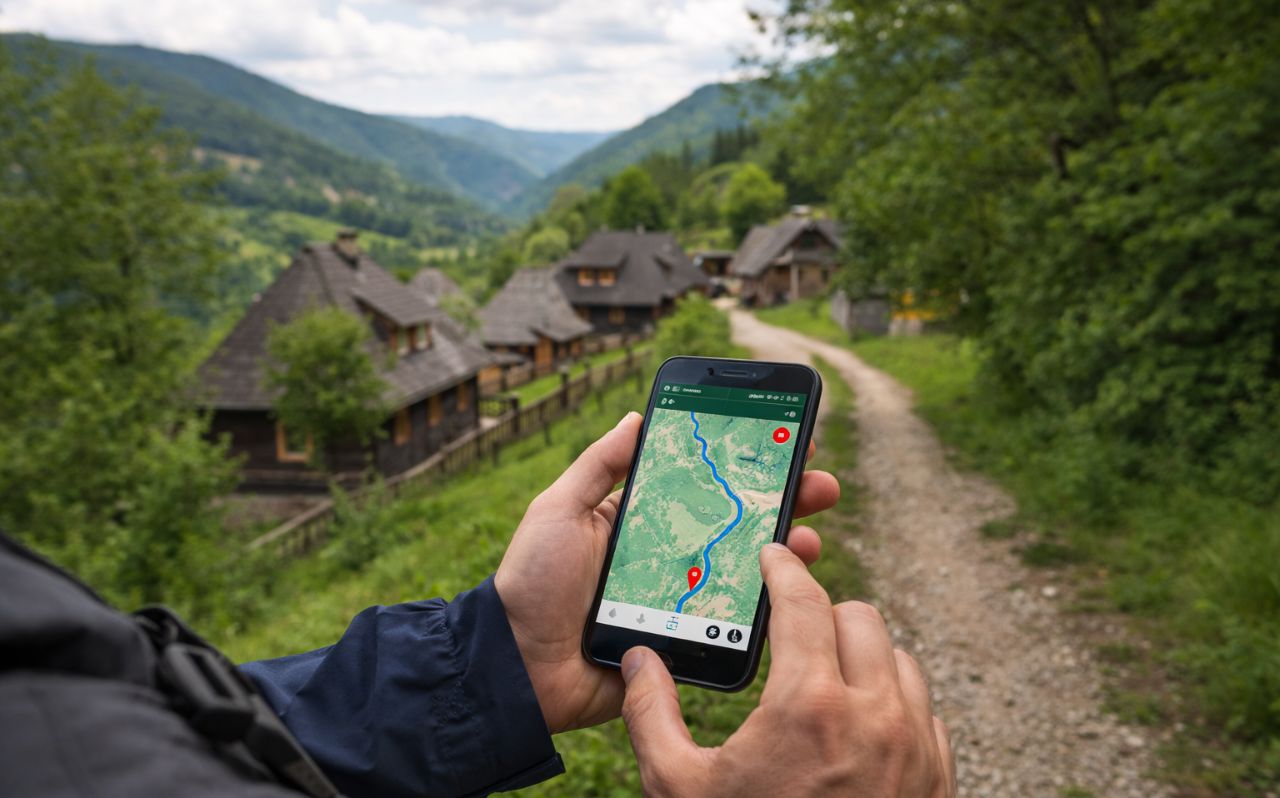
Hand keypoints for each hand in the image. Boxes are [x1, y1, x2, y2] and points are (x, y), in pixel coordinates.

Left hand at [494, 411, 839, 733]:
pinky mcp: (685, 643)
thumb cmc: (532, 582)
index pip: (703, 486)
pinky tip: (789, 590)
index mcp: (641, 522)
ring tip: (809, 538)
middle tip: (822, 485)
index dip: (743, 466)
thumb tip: (638, 416)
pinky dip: (766, 608)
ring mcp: (681, 602)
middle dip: (782, 502)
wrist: (517, 665)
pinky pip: (732, 624)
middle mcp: (669, 558)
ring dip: (785, 552)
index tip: (785, 441)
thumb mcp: (560, 510)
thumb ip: (599, 466)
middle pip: (737, 525)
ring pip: (745, 572)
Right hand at [619, 544, 955, 797]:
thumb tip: (638, 662)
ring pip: (899, 659)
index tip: (773, 555)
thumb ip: (651, 716)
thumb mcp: (679, 790)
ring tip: (825, 676)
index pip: (806, 602)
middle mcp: (875, 715)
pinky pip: (925, 709)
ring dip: (862, 655)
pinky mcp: (939, 777)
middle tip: (792, 628)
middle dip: (822, 613)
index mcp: (810, 706)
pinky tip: (860, 724)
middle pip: (861, 618)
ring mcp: (916, 747)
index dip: (785, 569)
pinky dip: (894, 701)